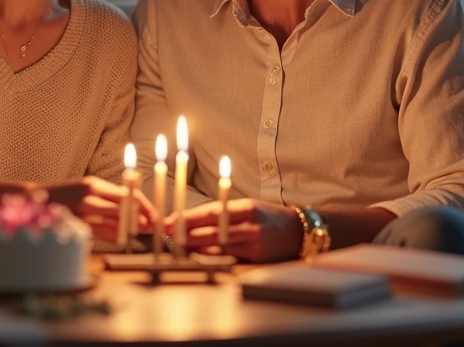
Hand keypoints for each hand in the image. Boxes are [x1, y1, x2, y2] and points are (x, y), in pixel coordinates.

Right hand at [43, 176, 156, 242]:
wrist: (37, 201)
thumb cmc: (67, 194)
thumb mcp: (89, 187)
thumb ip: (111, 195)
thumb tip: (138, 208)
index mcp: (94, 184)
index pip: (128, 194)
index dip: (145, 206)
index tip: (156, 215)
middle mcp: (89, 197)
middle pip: (124, 210)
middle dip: (141, 219)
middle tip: (153, 226)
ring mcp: (82, 214)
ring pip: (115, 224)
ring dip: (131, 229)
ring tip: (141, 232)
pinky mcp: (77, 227)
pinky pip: (102, 234)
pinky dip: (116, 236)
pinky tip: (124, 238)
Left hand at [170, 198, 301, 262]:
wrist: (298, 232)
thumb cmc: (267, 216)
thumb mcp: (248, 206)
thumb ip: (223, 211)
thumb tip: (191, 218)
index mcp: (247, 207)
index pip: (212, 211)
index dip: (188, 217)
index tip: (169, 219)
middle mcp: (251, 225)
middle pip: (212, 229)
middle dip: (185, 232)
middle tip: (165, 233)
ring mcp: (254, 243)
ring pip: (218, 245)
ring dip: (194, 246)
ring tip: (175, 245)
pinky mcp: (257, 258)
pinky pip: (229, 257)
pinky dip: (211, 256)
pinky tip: (198, 255)